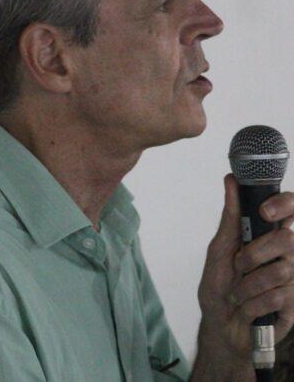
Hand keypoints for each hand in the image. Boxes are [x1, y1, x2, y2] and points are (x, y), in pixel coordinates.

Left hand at [196, 173, 293, 361]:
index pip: (292, 208)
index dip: (284, 204)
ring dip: (248, 284)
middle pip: (287, 240)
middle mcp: (286, 253)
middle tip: (238, 265)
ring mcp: (292, 278)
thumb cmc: (220, 284)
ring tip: (239, 292)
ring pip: (281, 270)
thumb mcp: (219, 249)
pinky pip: (279, 297)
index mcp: (269, 235)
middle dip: (254, 254)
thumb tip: (231, 180)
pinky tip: (248, 308)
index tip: (264, 212)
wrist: (220, 325)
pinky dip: (254, 303)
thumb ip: (231, 217)